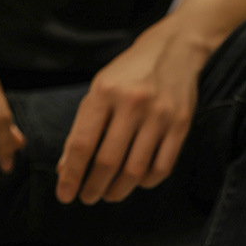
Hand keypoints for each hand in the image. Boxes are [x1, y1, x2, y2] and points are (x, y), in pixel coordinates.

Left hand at [55, 21, 209, 203]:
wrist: (175, 47)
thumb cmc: (129, 73)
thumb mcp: (99, 90)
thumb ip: (82, 128)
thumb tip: (65, 169)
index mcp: (105, 92)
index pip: (82, 144)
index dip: (71, 175)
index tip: (65, 195)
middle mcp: (132, 103)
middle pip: (107, 162)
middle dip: (93, 187)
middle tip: (87, 198)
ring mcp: (159, 115)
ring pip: (134, 171)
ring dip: (117, 190)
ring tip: (108, 194)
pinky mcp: (180, 125)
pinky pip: (161, 168)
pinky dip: (145, 183)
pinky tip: (135, 182)